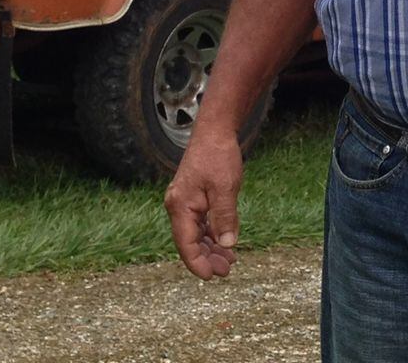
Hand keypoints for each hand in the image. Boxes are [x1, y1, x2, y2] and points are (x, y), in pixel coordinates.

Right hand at [165, 125, 244, 278]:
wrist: (214, 130)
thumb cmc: (218, 156)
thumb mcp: (225, 188)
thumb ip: (225, 217)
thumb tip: (228, 245)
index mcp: (180, 206)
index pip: (186, 244)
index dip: (198, 263)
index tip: (212, 277)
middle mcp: (178, 206)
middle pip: (189, 241)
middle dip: (207, 258)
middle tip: (227, 270)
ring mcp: (185, 202)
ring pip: (195, 233)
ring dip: (211, 247)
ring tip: (230, 260)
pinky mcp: (193, 197)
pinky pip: (200, 222)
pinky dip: (212, 234)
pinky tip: (225, 241)